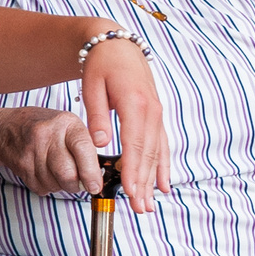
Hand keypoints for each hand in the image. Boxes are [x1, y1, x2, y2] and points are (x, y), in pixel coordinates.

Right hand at [0, 107, 102, 196]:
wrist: (5, 127)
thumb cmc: (44, 127)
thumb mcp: (68, 126)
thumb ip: (86, 148)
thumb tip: (99, 176)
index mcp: (66, 123)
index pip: (83, 149)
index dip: (91, 172)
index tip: (95, 186)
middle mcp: (47, 135)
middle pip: (68, 174)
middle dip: (76, 185)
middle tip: (79, 181)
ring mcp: (31, 150)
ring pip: (55, 184)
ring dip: (60, 185)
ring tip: (56, 170)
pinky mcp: (21, 165)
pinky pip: (41, 187)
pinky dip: (47, 185)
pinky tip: (43, 171)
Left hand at [77, 36, 167, 213]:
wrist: (118, 46)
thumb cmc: (100, 65)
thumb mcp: (92, 86)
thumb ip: (96, 116)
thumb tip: (100, 144)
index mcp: (135, 104)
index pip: (134, 144)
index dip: (133, 170)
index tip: (130, 191)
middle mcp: (152, 111)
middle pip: (148, 154)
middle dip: (144, 183)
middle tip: (140, 209)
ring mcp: (157, 114)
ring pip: (157, 153)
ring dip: (155, 180)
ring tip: (150, 204)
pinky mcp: (156, 117)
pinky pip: (162, 145)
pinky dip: (163, 166)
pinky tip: (163, 185)